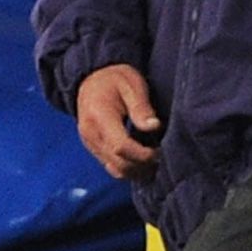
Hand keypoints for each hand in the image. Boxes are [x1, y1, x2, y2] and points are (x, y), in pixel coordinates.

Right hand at [74, 62, 162, 177]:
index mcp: (100, 116)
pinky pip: (111, 166)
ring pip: (115, 170)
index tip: (160, 151)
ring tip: (154, 162)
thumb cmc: (114, 78)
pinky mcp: (93, 148)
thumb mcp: (131, 83)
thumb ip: (141, 107)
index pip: (121, 147)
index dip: (143, 155)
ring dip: (136, 171)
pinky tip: (142, 161)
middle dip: (142, 167)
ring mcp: (90, 143)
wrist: (90, 79)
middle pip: (118, 164)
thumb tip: (154, 126)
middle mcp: (91, 134)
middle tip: (161, 159)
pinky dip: (128, 168)